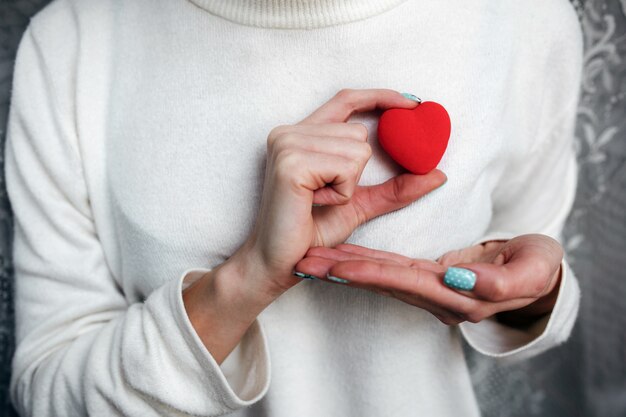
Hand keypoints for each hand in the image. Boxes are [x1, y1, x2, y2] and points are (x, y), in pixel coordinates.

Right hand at [235, 89, 445, 296]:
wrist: (280, 262)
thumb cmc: (313, 231)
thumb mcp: (360, 203)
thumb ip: (395, 187)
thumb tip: (439, 174)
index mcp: (301, 134)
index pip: (347, 100)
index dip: (380, 97)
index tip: (413, 104)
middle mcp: (289, 132)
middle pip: (360, 132)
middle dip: (357, 170)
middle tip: (325, 195)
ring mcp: (287, 144)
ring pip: (357, 149)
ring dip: (349, 184)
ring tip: (319, 200)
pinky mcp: (290, 163)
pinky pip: (346, 168)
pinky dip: (341, 192)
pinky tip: (315, 203)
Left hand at [293, 234, 562, 325]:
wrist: (538, 275)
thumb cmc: (538, 267)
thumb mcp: (534, 270)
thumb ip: (501, 281)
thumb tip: (463, 283)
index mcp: (460, 296)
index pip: (408, 282)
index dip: (372, 274)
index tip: (339, 267)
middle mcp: (437, 297)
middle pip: (382, 283)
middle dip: (343, 273)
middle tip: (305, 264)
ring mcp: (429, 290)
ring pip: (379, 277)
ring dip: (344, 269)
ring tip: (309, 261)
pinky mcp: (426, 279)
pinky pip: (388, 271)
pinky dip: (361, 264)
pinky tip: (338, 258)